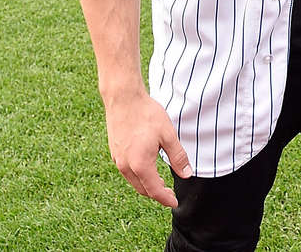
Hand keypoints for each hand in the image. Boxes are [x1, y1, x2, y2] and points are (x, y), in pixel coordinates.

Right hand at [103, 89, 191, 207]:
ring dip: (147, 185)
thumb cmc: (146, 114)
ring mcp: (118, 159)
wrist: (123, 98)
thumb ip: (178, 157)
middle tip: (170, 193)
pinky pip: (127, 171)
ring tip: (160, 181)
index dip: (166, 199)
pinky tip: (147, 167)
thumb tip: (186, 174)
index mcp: (140, 165)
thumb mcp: (168, 135)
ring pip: (134, 181)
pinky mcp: (114, 152)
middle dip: (157, 194)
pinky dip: (138, 175)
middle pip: (143, 189)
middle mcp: (126, 166)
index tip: (174, 203)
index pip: (155, 191)